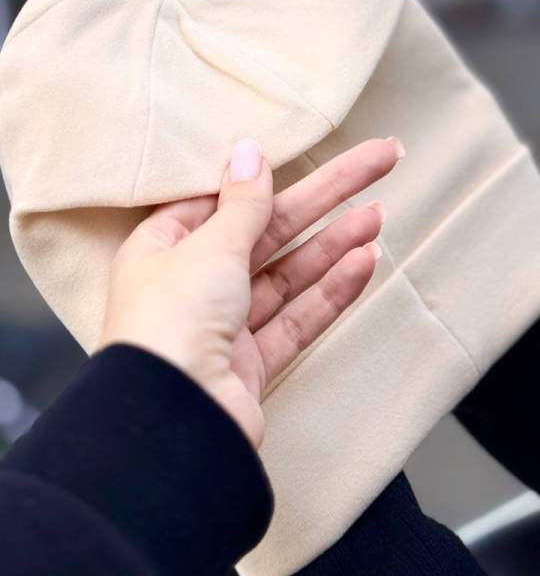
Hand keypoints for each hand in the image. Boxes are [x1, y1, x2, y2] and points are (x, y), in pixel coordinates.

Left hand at [100, 137, 403, 446]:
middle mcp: (191, 285)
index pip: (220, 201)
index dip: (264, 178)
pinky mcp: (252, 364)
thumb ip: (242, 203)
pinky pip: (298, 317)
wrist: (174, 423)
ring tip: (380, 214)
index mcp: (163, 249)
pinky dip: (331, 291)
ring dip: (335, 243)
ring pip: (288, 274)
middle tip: (379, 161)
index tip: (303, 152)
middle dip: (325, 198)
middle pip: (268, 230)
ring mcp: (223, 327)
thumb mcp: (209, 246)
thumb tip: (249, 152)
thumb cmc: (171, 322)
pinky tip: (365, 263)